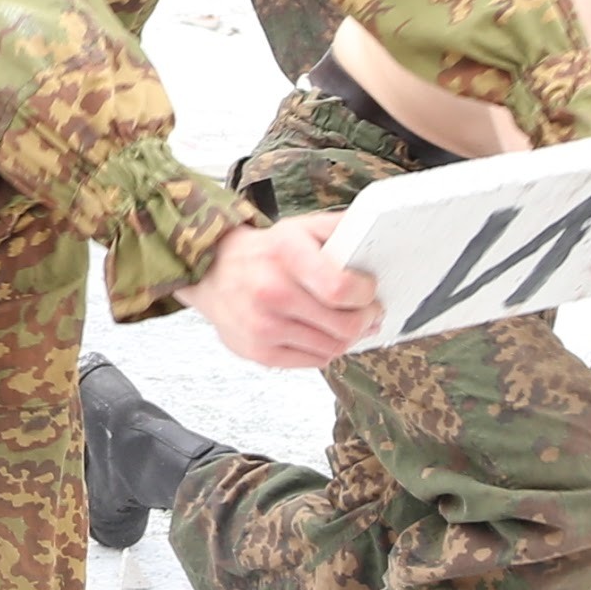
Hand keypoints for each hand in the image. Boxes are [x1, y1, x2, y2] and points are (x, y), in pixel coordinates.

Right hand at [182, 214, 381, 369]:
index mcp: (285, 255)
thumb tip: (378, 238)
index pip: (341, 288)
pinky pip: (314, 361)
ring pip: (333, 348)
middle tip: (370, 312)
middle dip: (366, 319)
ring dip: (349, 337)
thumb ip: (340, 230)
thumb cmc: (264, 252)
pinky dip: (326, 349)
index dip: (366, 294)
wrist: (212, 273)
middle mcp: (271, 292)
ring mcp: (263, 326)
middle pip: (343, 325)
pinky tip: (323, 333)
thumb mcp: (299, 228)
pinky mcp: (259, 352)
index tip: (369, 290)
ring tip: (349, 322)